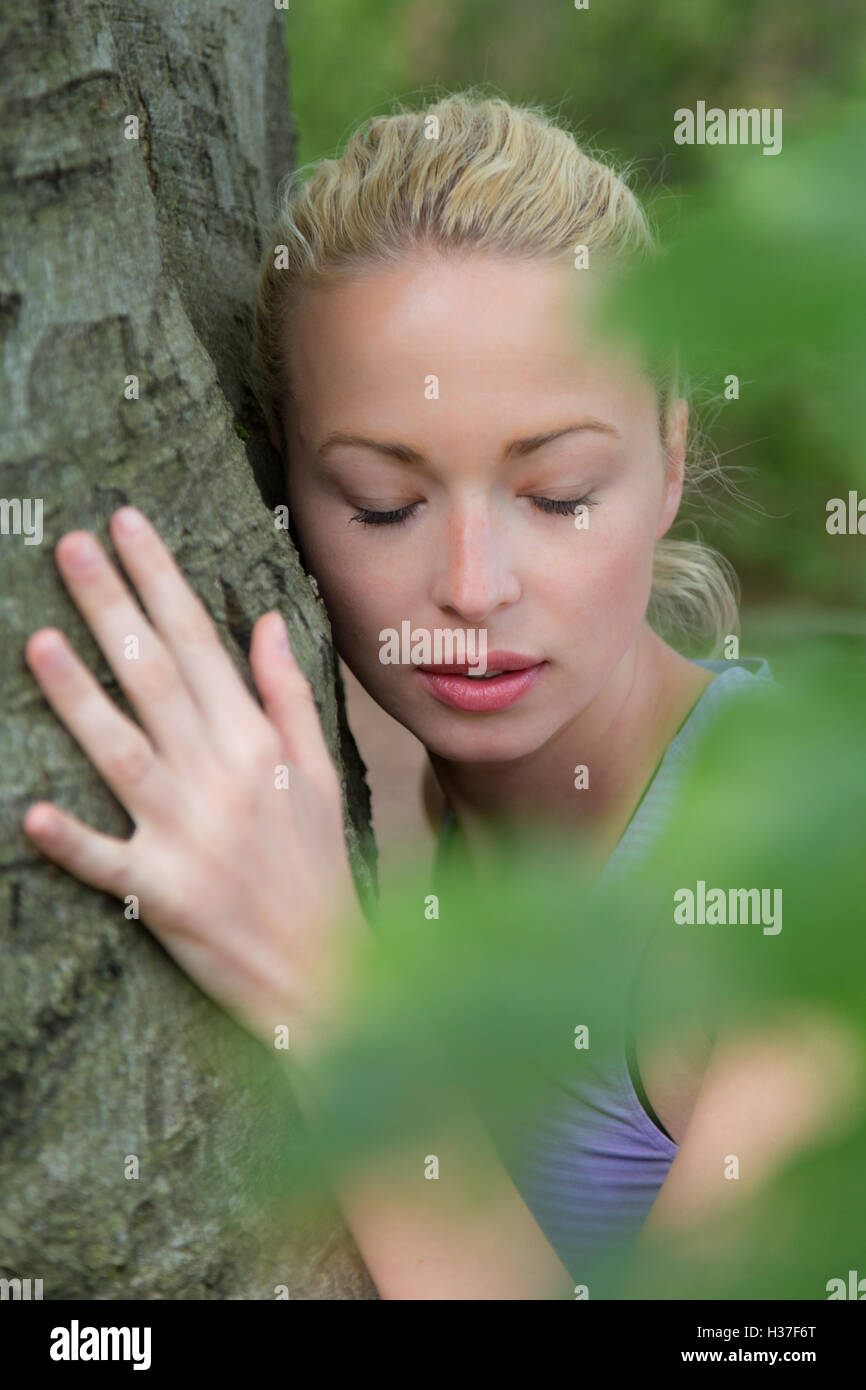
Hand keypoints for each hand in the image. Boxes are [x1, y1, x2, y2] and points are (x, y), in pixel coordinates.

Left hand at [22, 506, 364, 1049]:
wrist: (328, 972)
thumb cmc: (318, 868)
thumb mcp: (321, 774)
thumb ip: (289, 695)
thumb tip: (267, 621)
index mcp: (256, 744)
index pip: (200, 642)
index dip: (160, 580)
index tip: (126, 526)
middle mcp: (220, 778)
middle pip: (155, 678)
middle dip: (110, 606)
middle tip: (68, 547)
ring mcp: (188, 835)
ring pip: (122, 752)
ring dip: (78, 698)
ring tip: (37, 642)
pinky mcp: (162, 893)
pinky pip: (106, 862)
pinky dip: (70, 841)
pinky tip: (29, 815)